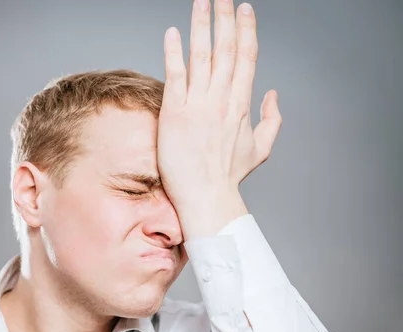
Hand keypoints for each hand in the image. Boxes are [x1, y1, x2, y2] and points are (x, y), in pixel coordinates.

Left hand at [156, 0, 281, 237]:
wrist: (206, 196)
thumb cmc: (229, 176)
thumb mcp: (260, 149)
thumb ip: (272, 120)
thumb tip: (274, 95)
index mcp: (242, 105)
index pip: (247, 58)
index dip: (247, 31)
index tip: (245, 10)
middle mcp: (222, 100)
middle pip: (226, 49)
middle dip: (225, 19)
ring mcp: (198, 105)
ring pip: (202, 56)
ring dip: (202, 26)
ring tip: (201, 2)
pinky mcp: (175, 114)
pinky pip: (176, 76)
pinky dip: (174, 53)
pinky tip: (173, 33)